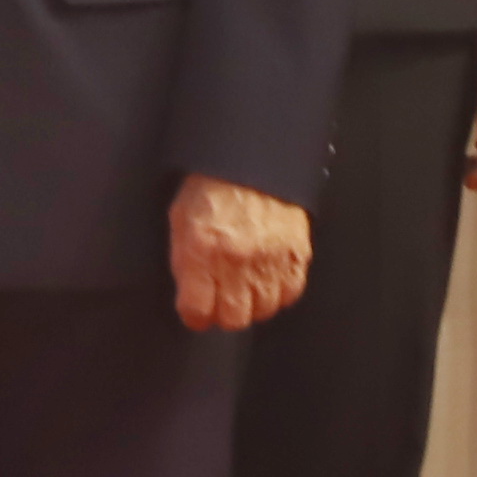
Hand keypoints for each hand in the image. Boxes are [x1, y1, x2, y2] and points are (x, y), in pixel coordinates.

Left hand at [170, 176, 312, 332]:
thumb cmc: (214, 183)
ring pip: (262, 311)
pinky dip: (278, 291)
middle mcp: (236, 259)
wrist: (252, 157)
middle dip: (222, 313)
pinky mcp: (296, 253)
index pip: (196, 311)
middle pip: (232, 319)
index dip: (194, 314)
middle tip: (220, 299)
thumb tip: (188, 294)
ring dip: (252, 303)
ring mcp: (270, 258)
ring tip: (245, 286)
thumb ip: (184, 261)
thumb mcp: (181, 218)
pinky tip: (267, 277)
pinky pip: (289, 293)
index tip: (196, 309)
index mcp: (203, 249)